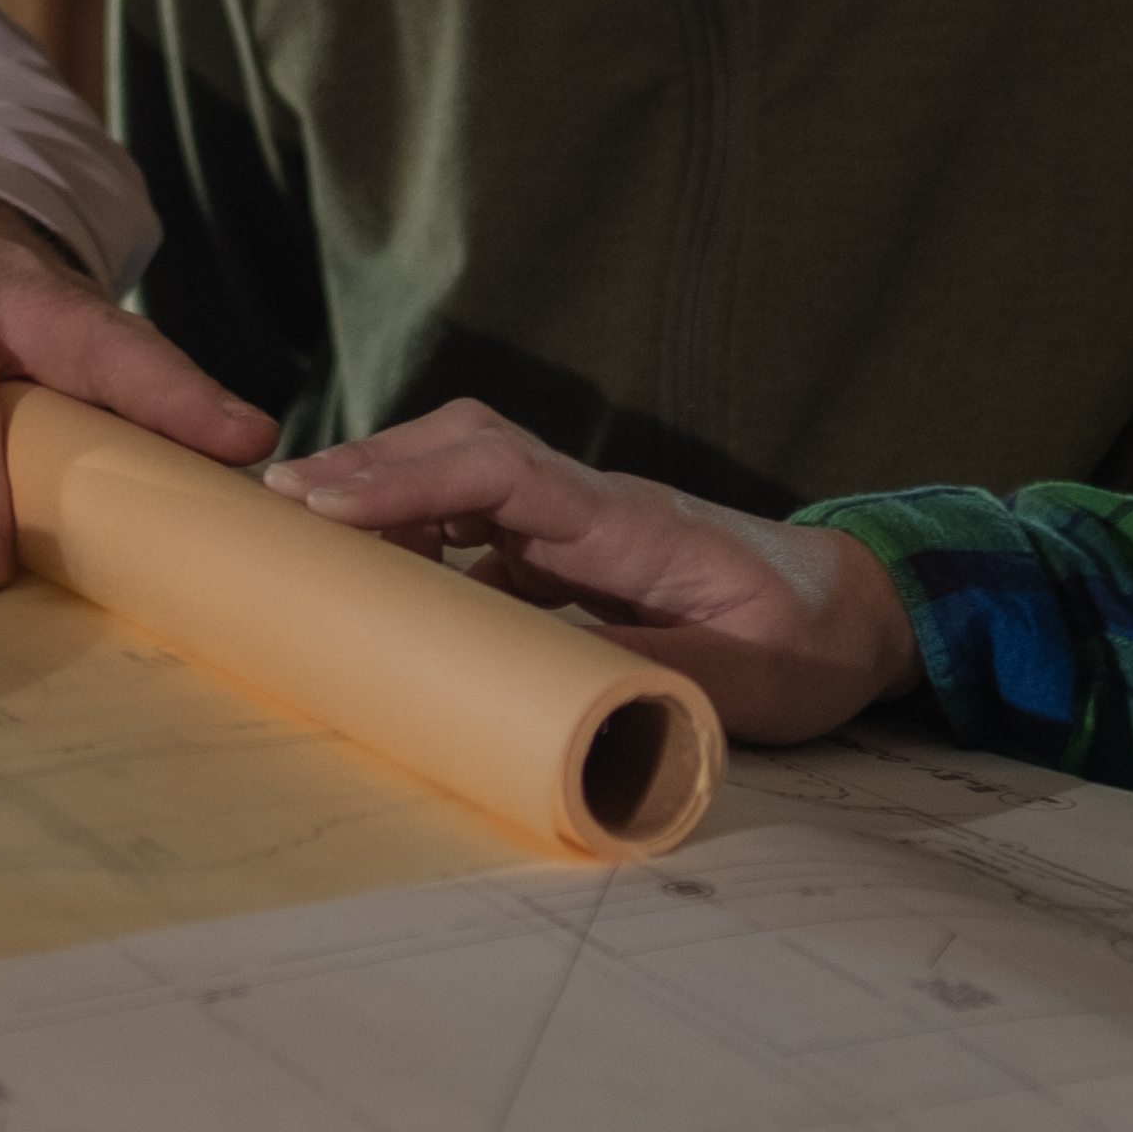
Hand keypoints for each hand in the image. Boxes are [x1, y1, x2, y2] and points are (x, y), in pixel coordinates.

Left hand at [0, 179, 271, 584]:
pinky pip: (156, 376)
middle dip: (157, 390)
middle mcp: (6, 298)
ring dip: (201, 401)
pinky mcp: (105, 331)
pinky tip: (244, 473)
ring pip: (141, 350)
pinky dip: (199, 419)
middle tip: (229, 446)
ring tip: (261, 456)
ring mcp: (70, 306)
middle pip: (91, 339)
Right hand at [264, 398, 921, 743]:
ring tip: (292, 531)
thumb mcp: (741, 680)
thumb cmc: (808, 642)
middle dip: (369, 470)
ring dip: (379, 495)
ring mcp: (575, 522)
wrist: (858, 612)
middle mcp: (591, 503)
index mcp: (630, 520)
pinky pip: (473, 525)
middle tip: (274, 509)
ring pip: (460, 477)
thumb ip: (645, 677)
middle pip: (465, 446)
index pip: (502, 472)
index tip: (326, 505)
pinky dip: (410, 534)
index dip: (410, 483)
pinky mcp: (566, 553)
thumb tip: (542, 684)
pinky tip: (364, 569)